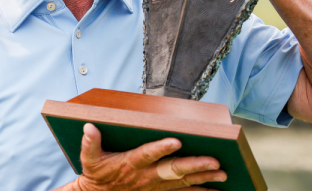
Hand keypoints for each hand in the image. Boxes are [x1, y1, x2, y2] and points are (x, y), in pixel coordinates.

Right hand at [66, 123, 225, 190]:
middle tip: (214, 161)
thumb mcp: (89, 159)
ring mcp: (155, 186)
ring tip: (223, 174)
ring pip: (183, 182)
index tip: (176, 140)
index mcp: (131, 163)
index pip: (147, 154)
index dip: (161, 148)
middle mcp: (147, 176)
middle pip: (173, 170)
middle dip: (195, 166)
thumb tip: (89, 127)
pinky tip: (216, 190)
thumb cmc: (96, 174)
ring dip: (204, 178)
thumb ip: (90, 143)